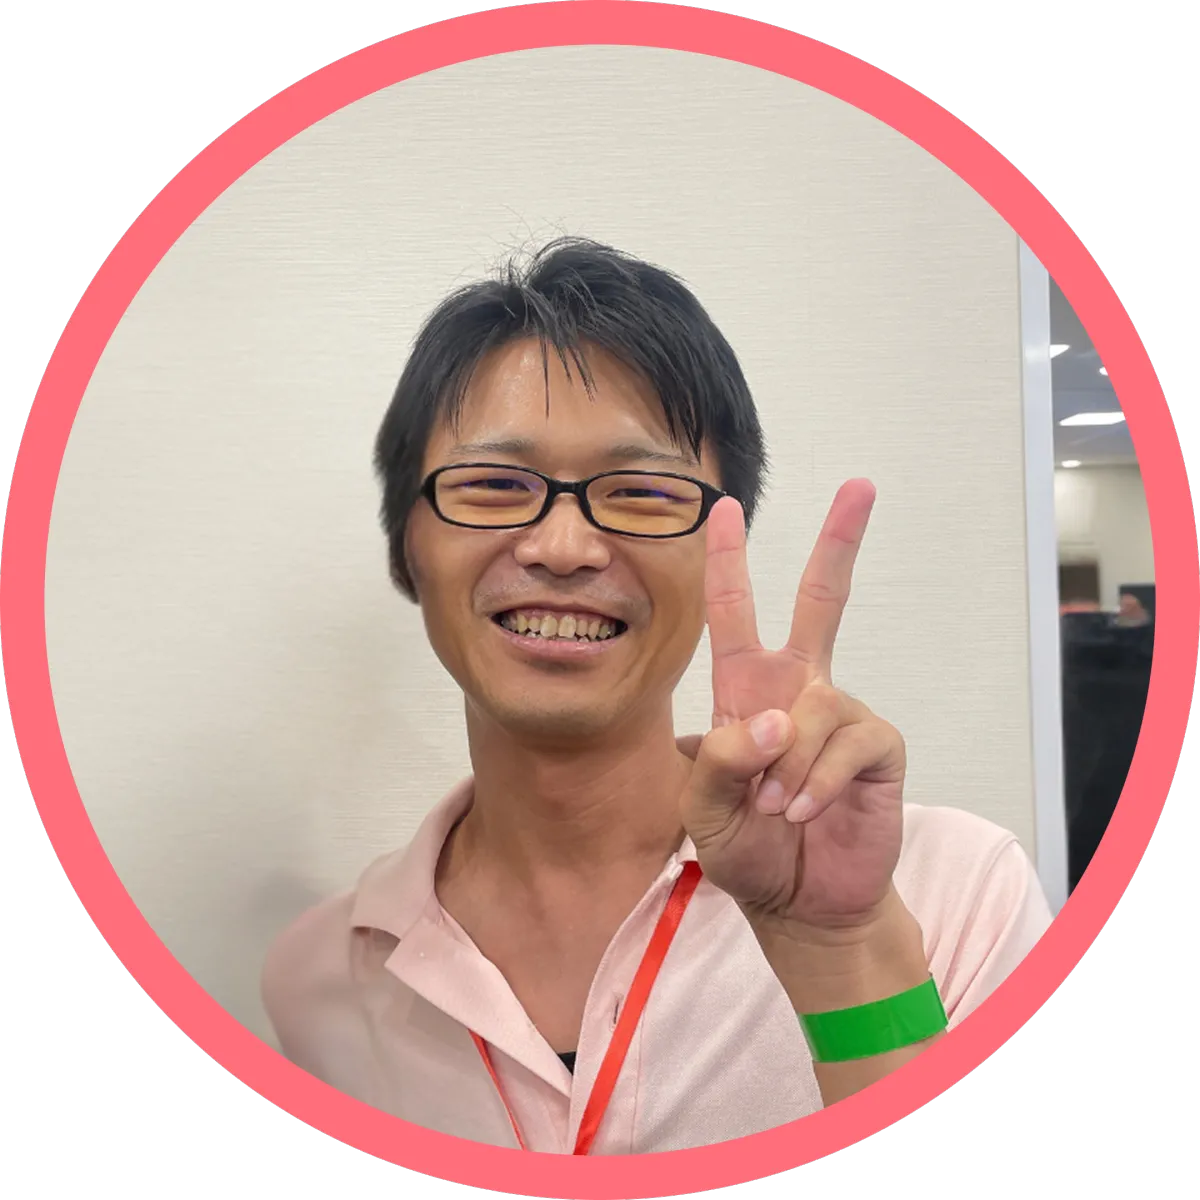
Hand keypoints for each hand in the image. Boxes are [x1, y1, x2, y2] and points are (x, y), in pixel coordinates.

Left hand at [680, 481, 907, 936]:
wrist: (799, 901)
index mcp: (746, 690)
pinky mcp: (877, 747)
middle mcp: (798, 689)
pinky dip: (815, 785)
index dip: (727, 562)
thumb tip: (777, 717)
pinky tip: (804, 813)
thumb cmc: (747, 846)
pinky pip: (846, 746)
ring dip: (786, 767)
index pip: (734, 614)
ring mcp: (841, 714)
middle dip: (840, 543)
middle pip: (825, 601)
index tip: (722, 508)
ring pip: (815, 708)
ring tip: (775, 809)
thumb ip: (722, 760)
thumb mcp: (704, 807)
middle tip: (861, 485)